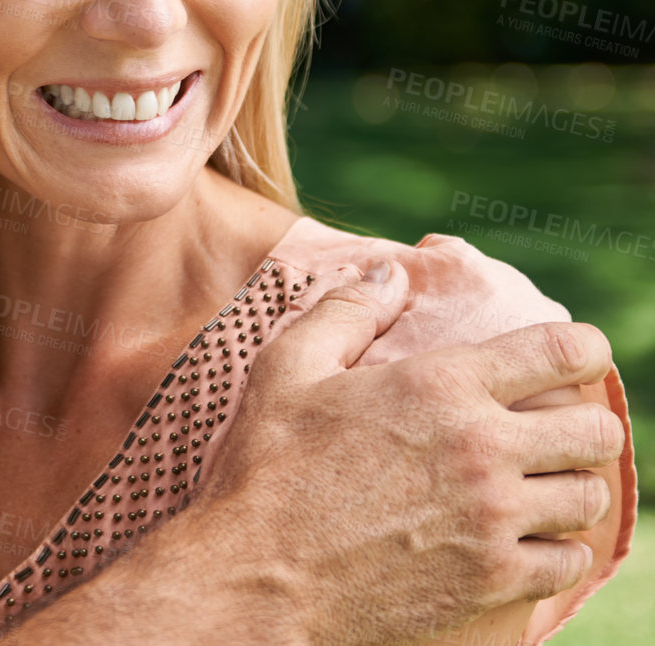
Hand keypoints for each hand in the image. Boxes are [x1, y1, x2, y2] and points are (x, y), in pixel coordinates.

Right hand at [190, 260, 623, 645]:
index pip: (559, 353)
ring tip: (539, 481)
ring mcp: (492, 521)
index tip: (582, 351)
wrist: (258, 577)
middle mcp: (480, 449)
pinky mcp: (492, 582)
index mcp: (437, 386)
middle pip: (595, 431)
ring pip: (588, 498)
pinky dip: (555, 548)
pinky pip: (567, 562)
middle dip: (583, 422)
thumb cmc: (266, 466)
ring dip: (569, 485)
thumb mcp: (287, 367)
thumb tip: (390, 272)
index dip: (586, 347)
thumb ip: (345, 310)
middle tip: (553, 425)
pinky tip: (523, 537)